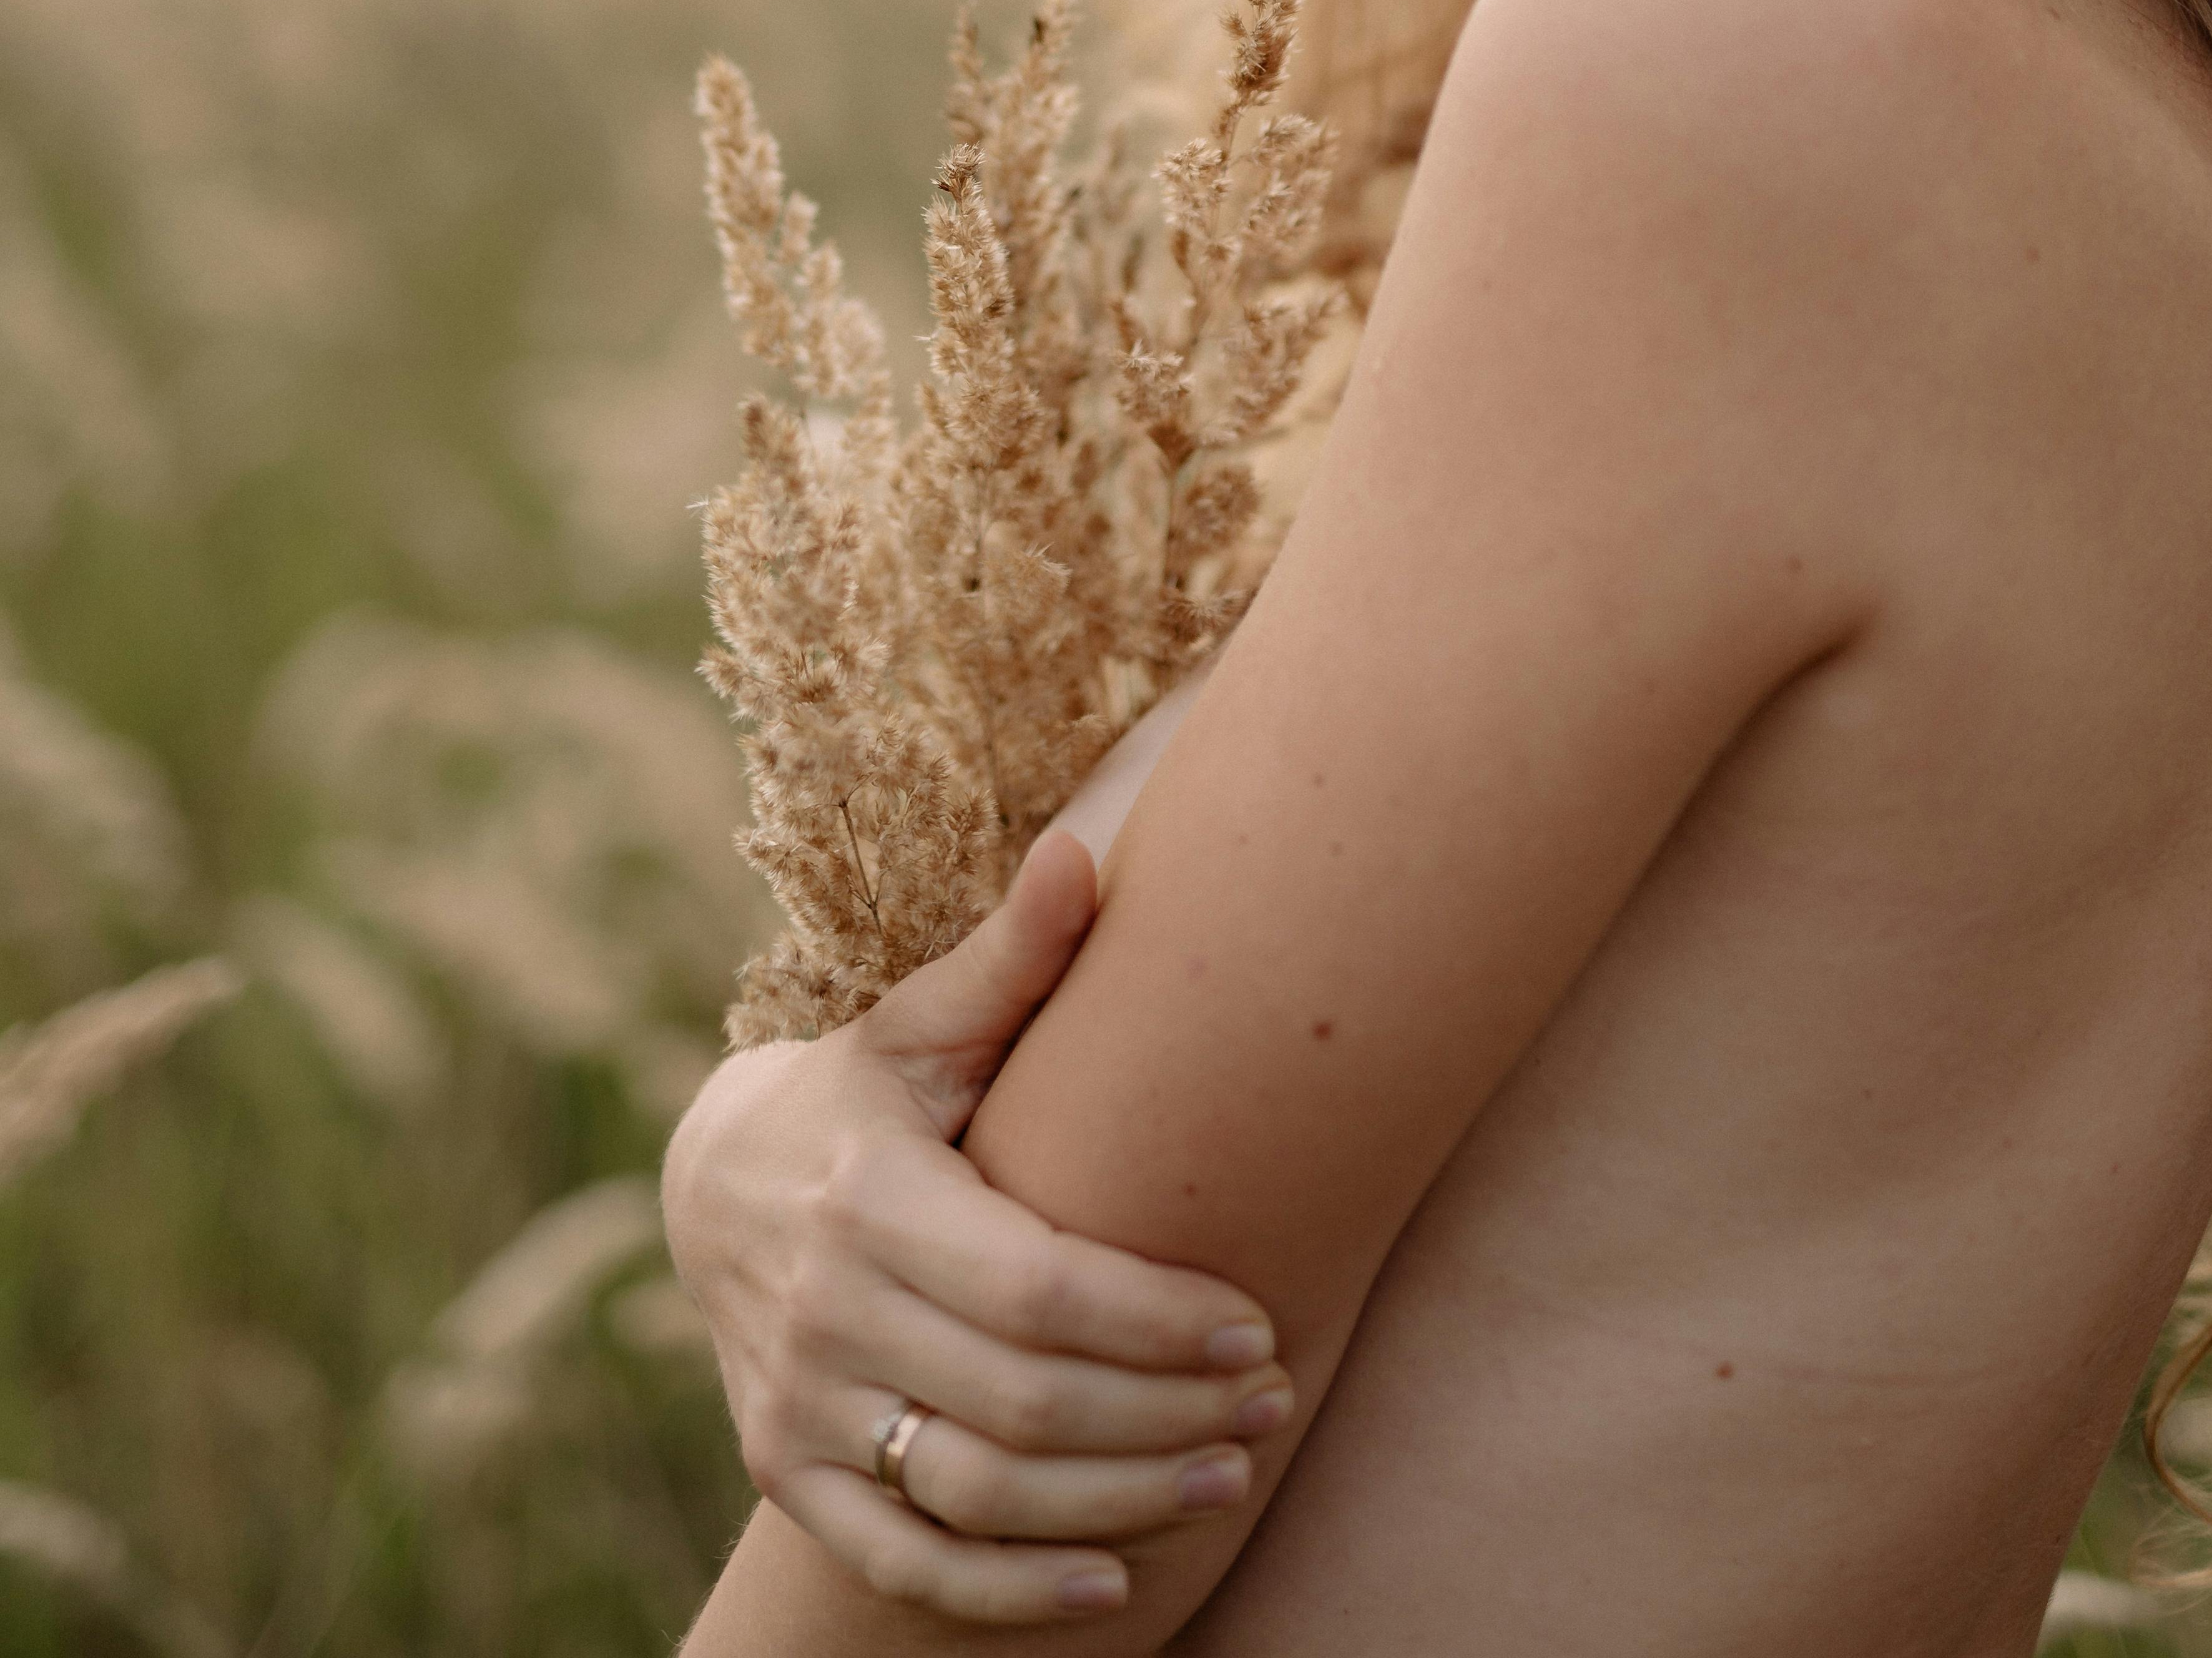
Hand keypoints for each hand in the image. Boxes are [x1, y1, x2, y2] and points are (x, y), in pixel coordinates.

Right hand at [662, 833, 1295, 1623]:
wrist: (712, 1184)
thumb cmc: (861, 1097)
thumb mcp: (919, 1024)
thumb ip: (1011, 957)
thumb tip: (1085, 854)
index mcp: (870, 1199)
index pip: (1037, 1290)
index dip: (1155, 1321)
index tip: (1257, 1325)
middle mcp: (828, 1313)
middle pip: (1026, 1402)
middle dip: (1164, 1415)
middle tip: (1271, 1403)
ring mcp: (801, 1407)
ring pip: (978, 1493)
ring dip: (1117, 1501)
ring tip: (1227, 1475)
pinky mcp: (789, 1475)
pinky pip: (905, 1561)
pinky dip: (1009, 1590)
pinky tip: (1113, 1583)